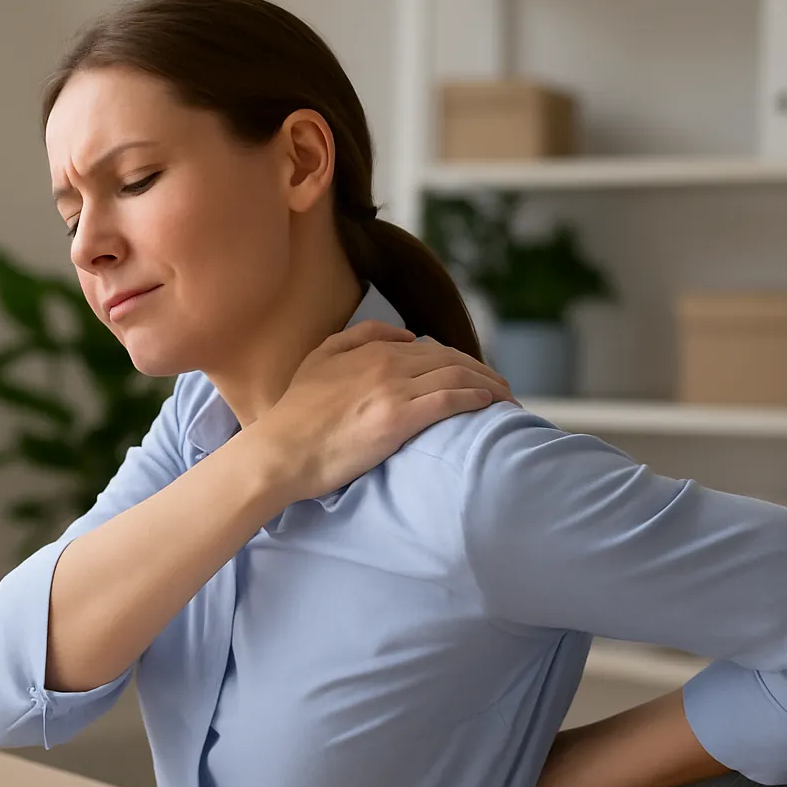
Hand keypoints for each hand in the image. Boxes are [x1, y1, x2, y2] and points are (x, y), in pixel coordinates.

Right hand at [248, 320, 515, 503]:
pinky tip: (489, 406)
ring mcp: (394, 390)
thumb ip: (361, 337)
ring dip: (489, 387)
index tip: (478, 378)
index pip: (433, 349)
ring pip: (457, 377)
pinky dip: (475, 399)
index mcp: (373, 350)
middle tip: (504, 392)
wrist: (280, 450)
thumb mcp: (320, 358)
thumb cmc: (295, 413)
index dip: (462, 362)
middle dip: (484, 373)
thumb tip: (406, 335)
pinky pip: (449, 400)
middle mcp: (388, 364)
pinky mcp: (398, 419)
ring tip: (507, 402)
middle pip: (453, 360)